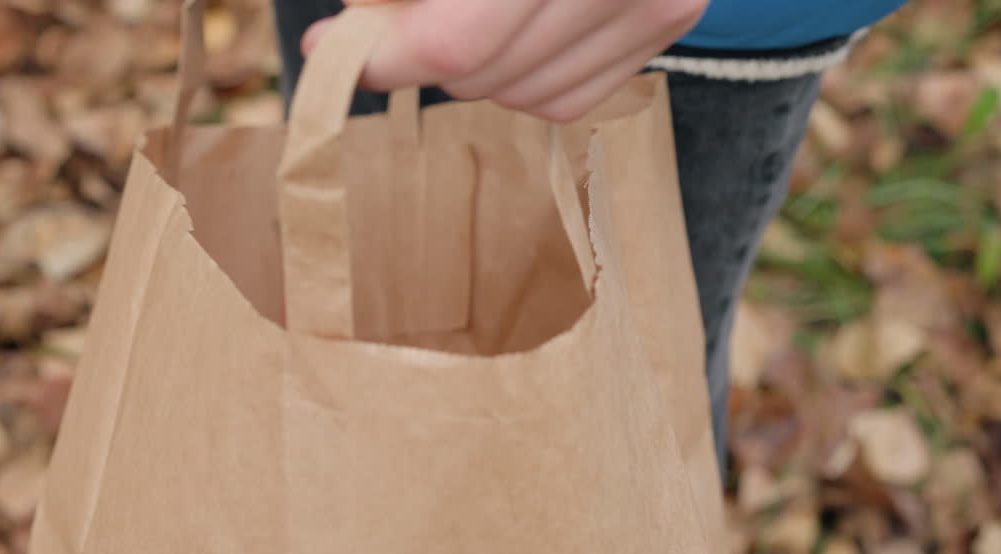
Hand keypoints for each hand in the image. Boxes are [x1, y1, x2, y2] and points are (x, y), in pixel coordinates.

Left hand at [301, 0, 707, 121]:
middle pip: (479, 73)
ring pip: (520, 95)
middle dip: (418, 51)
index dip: (381, 57)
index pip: (451, 44)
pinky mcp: (671, 16)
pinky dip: (521, 77)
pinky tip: (512, 28)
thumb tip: (337, 27)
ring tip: (464, 9)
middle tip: (396, 15)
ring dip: (472, 67)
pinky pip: (567, 98)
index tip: (329, 45)